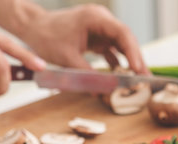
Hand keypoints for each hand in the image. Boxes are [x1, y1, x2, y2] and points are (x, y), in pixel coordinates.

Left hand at [18, 4, 148, 73]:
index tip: (139, 70)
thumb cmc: (45, 38)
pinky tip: (123, 77)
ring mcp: (100, 29)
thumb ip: (86, 74)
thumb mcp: (66, 59)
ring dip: (129, 62)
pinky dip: (118, 63)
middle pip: (126, 40)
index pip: (122, 34)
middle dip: (136, 60)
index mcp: (95, 18)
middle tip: (146, 79)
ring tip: (139, 80)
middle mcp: (101, 20)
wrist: (32, 29)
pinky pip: (112, 50)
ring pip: (121, 46)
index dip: (133, 53)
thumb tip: (103, 91)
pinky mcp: (96, 38)